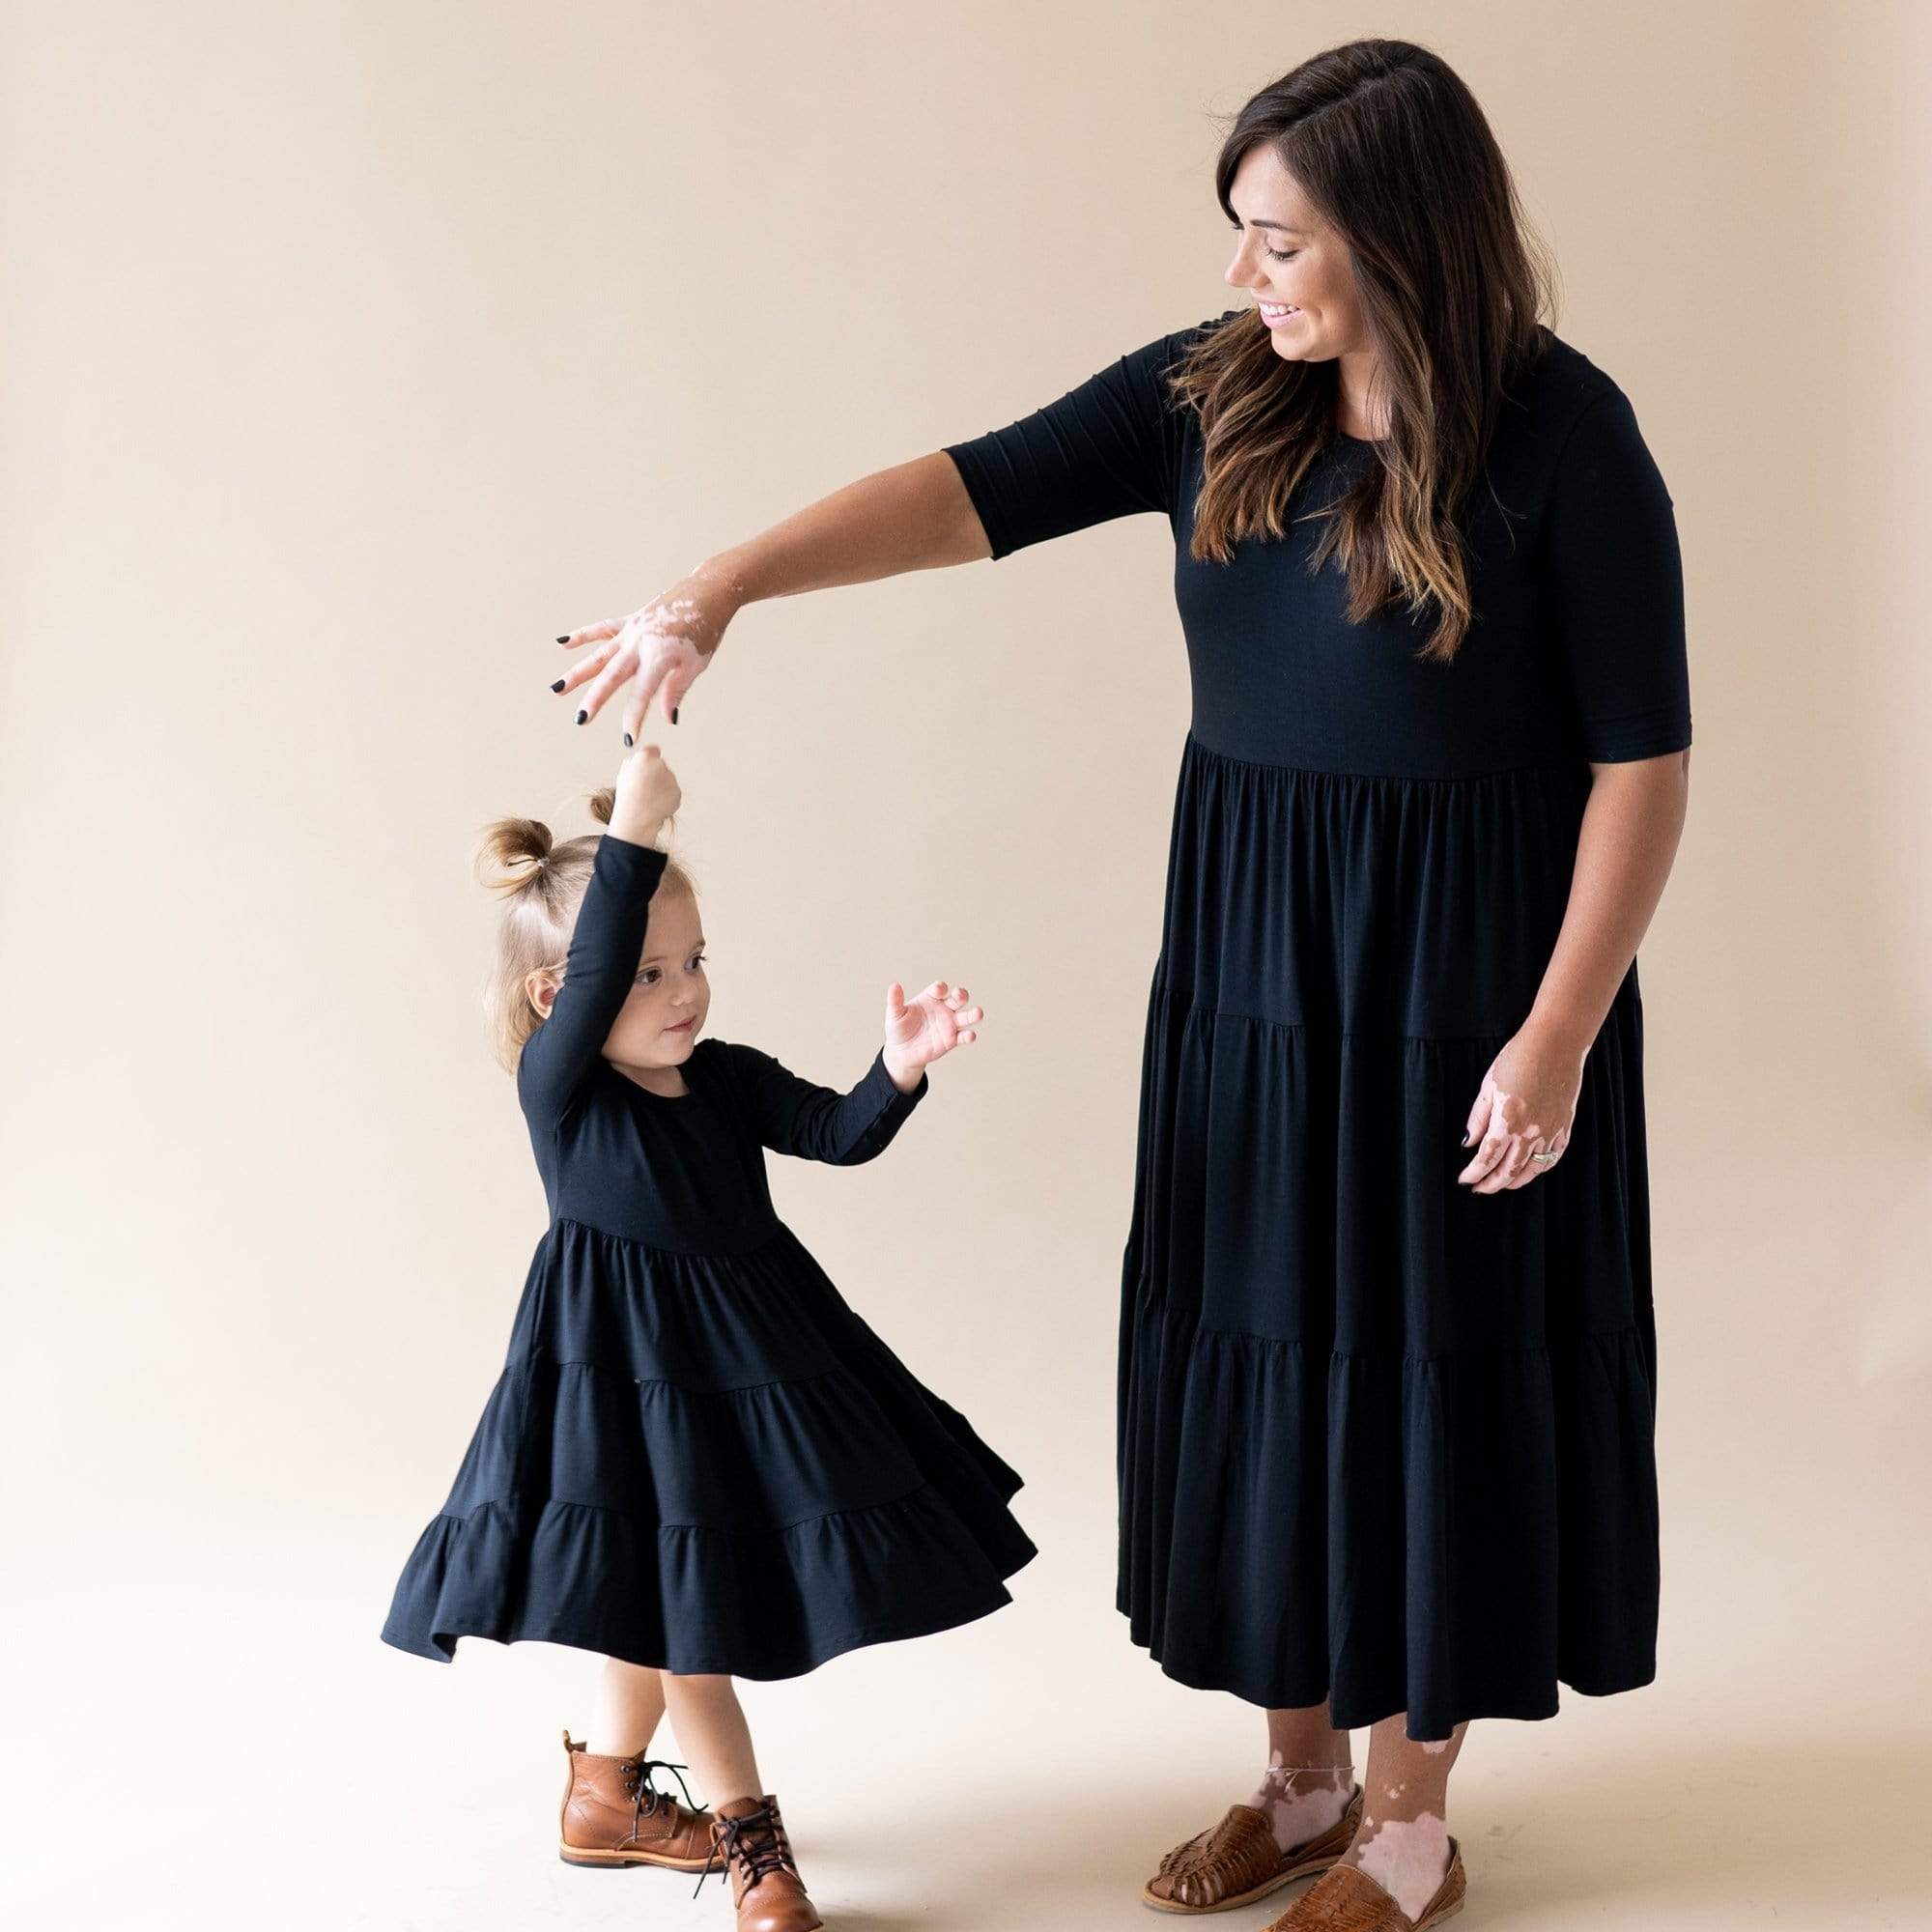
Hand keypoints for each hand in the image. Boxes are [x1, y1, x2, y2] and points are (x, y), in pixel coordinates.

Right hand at [553, 559, 743, 738]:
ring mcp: (632, 631)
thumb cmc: (706, 630)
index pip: (642, 694)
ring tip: (557, 689)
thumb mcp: (697, 664)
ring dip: (577, 672)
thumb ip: (676, 689)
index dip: (634, 717)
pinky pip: (602, 628)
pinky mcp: (631, 621)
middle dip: (594, 699)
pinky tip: (562, 644)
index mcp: (659, 656)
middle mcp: (640, 643)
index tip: (627, 739)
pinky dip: (582, 635)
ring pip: (599, 654)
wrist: (707, 593)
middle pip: (612, 675)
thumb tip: (668, 718)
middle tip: (579, 720)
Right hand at [608, 742, 681, 847]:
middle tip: (645, 786)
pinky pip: (672, 792)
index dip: (650, 757)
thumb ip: (635, 762)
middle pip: (661, 765)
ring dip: (661, 786)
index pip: (653, 750)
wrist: (636, 817)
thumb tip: (643, 757)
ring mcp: (671, 779)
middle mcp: (660, 765)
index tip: (648, 764)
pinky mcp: (677, 792)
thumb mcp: (624, 774)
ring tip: (648, 798)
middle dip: (656, 773)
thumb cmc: (628, 796)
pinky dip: (666, 797)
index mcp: (645, 758)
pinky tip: (656, 804)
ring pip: (667, 779)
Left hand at [881, 980, 983, 1090]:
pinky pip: (963, 1036)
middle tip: (960, 995)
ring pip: (966, 1016)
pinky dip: (968, 1036)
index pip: (939, 989)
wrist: (901, 1051)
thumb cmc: (899, 1029)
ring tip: (978, 1014)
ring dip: (973, 1014)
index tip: (938, 991)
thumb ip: (895, 1001)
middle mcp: (943, 1008)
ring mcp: (949, 1024)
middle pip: (957, 998)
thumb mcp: (895, 1014)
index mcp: (931, 998)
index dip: (940, 989)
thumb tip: (894, 985)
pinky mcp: (952, 1040)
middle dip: (961, 995)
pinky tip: (970, 1036)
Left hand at [1457, 1024, 1584, 1192]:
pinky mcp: (1565, 1126)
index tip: (1465, 1179)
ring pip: (1533, 1169)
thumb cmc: (1518, 1058)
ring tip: (1502, 1184)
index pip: (1487, 1158)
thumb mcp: (1488, 1086)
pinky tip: (1531, 1169)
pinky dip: (1540, 1168)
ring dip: (1515, 1180)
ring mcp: (1551, 1131)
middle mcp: (1530, 1132)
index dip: (1475, 1173)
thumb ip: (1478, 1118)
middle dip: (1492, 1184)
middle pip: (1509, 1170)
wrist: (1555, 1044)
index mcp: (1507, 1121)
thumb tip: (1469, 1143)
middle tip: (1480, 1188)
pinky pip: (1553, 1157)